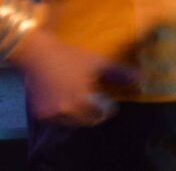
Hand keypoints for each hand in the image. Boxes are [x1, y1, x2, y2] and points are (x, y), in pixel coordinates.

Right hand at [10, 26, 139, 126]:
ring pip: (71, 121)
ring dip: (76, 113)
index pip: (99, 115)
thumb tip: (139, 80)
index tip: (107, 102)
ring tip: (77, 97)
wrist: (37, 54)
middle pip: (85, 120)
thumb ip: (118, 74)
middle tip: (93, 100)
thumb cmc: (68, 56)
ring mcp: (51, 115)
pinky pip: (57, 118)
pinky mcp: (39, 114)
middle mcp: (65, 112)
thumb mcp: (96, 62)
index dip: (105, 108)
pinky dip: (62, 111)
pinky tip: (63, 97)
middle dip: (91, 112)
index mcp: (80, 102)